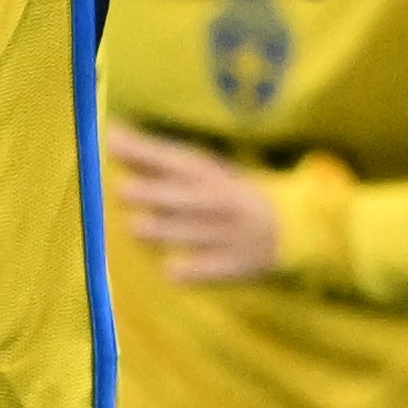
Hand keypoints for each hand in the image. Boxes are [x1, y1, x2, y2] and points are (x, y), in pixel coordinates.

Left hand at [105, 126, 287, 284]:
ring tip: (137, 226)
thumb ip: (159, 161)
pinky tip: (172, 270)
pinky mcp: (236, 262)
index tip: (113, 142)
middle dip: (156, 192)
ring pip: (195, 230)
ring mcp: (229, 233)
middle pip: (184, 196)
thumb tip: (112, 138)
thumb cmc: (231, 196)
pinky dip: (194, 269)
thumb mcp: (205, 173)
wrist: (294, 225)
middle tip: (123, 189)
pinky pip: (213, 267)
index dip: (147, 151)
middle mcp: (219, 202)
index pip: (177, 161)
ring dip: (166, 228)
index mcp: (212, 176)